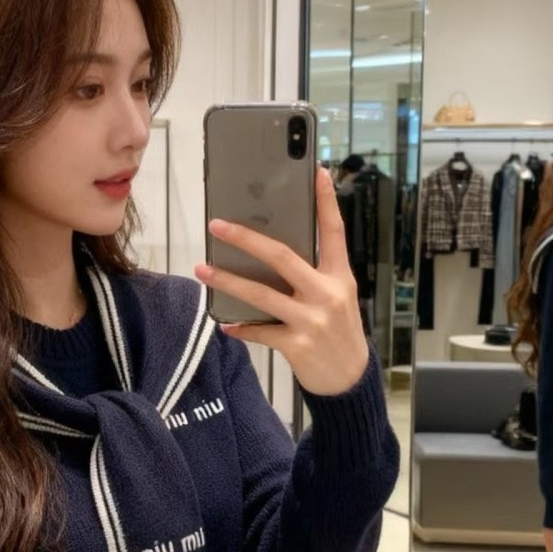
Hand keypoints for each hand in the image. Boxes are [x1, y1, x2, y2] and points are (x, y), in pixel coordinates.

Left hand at [194, 166, 369, 396]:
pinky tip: (224, 322)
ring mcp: (312, 321)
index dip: (326, 201)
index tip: (317, 171)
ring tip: (202, 269)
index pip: (334, 231)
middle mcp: (327, 294)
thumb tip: (271, 254)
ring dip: (227, 281)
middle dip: (246, 239)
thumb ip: (313, 275)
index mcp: (339, 276)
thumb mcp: (336, 298)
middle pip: (283, 257)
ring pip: (262, 294)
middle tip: (217, 225)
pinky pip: (260, 331)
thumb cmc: (338, 332)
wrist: (350, 380)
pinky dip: (240, 327)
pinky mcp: (298, 346)